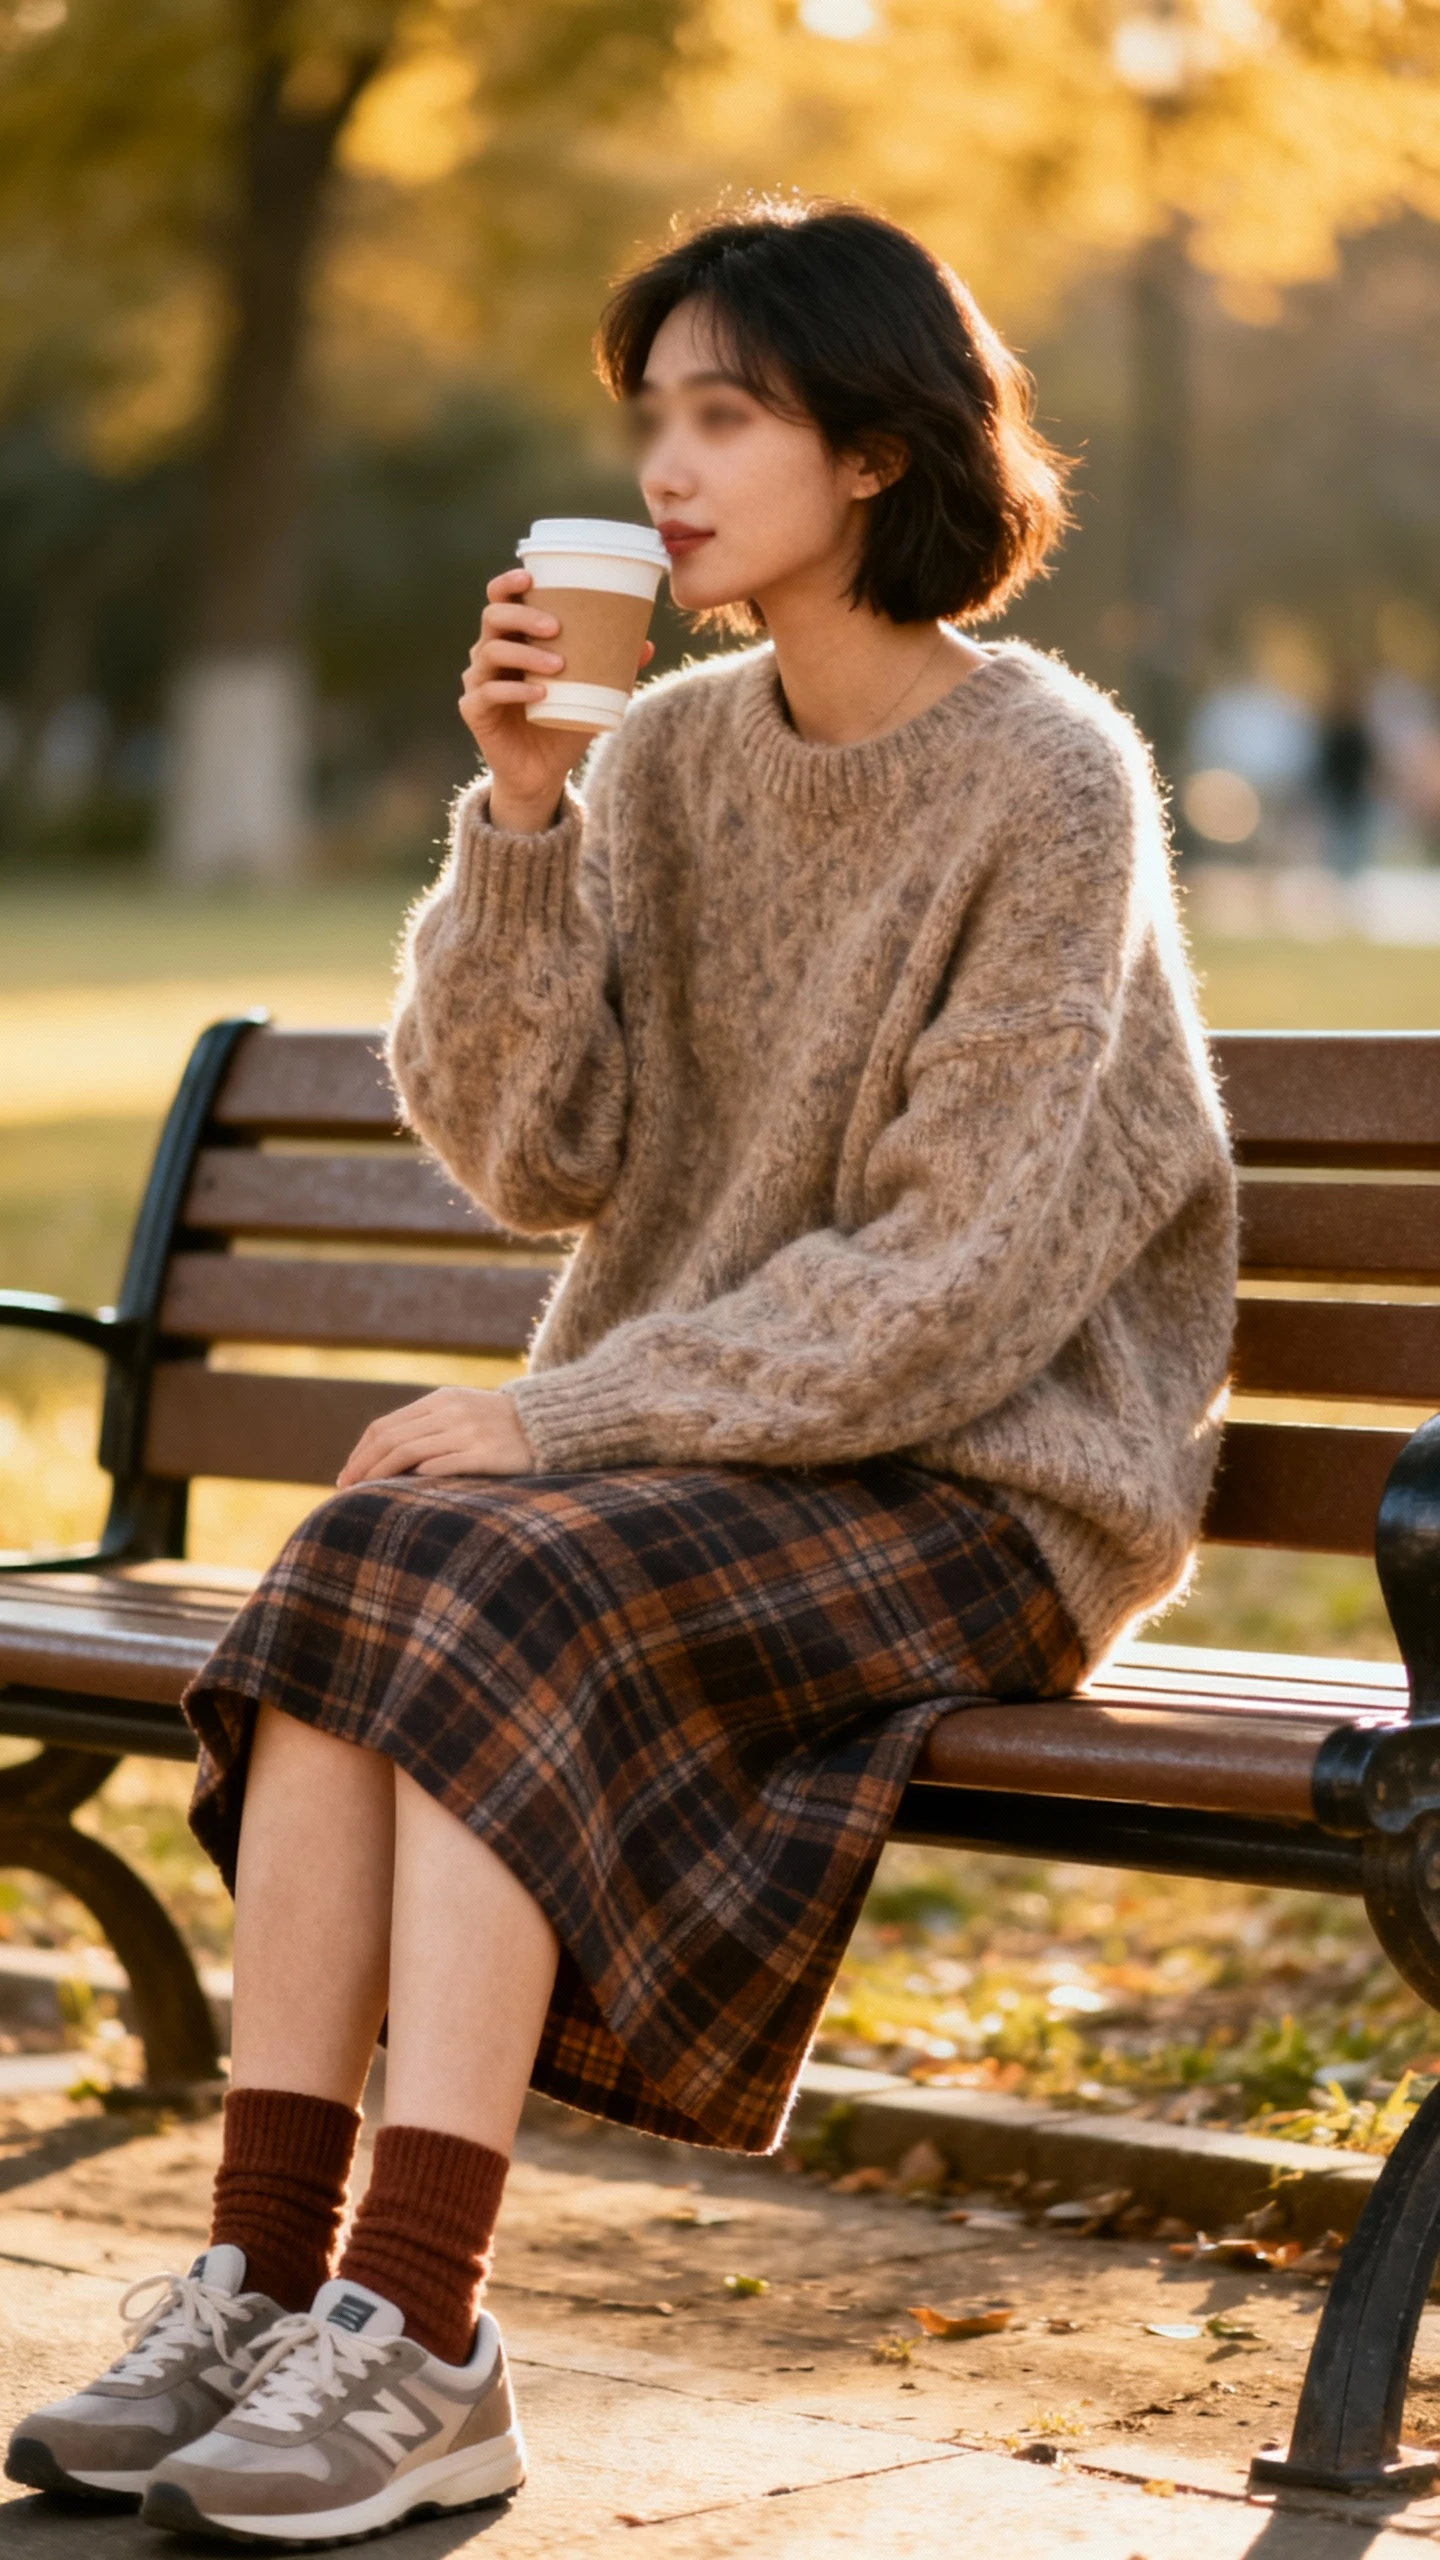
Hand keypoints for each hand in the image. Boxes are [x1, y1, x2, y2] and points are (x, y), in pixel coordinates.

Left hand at [337, 1388, 535, 1487]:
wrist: (550, 1425)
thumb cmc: (500, 1426)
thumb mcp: (462, 1413)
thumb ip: (428, 1426)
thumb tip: (384, 1455)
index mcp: (440, 1400)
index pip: (384, 1427)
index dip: (360, 1453)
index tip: (346, 1476)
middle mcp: (450, 1412)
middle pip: (390, 1439)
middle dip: (362, 1466)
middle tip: (345, 1490)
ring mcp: (467, 1432)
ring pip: (408, 1452)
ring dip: (380, 1476)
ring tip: (365, 1496)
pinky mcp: (485, 1454)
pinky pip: (440, 1466)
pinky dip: (415, 1478)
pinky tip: (402, 1492)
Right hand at [461, 566, 654, 831]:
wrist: (542, 772)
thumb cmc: (563, 722)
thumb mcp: (592, 693)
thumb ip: (612, 668)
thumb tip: (646, 644)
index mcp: (513, 639)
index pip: (501, 600)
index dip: (508, 584)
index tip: (530, 577)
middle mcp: (489, 654)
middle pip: (493, 618)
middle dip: (522, 617)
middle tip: (556, 627)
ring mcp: (478, 681)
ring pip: (490, 653)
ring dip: (526, 655)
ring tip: (558, 666)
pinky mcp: (474, 711)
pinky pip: (488, 694)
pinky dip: (515, 691)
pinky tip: (540, 694)